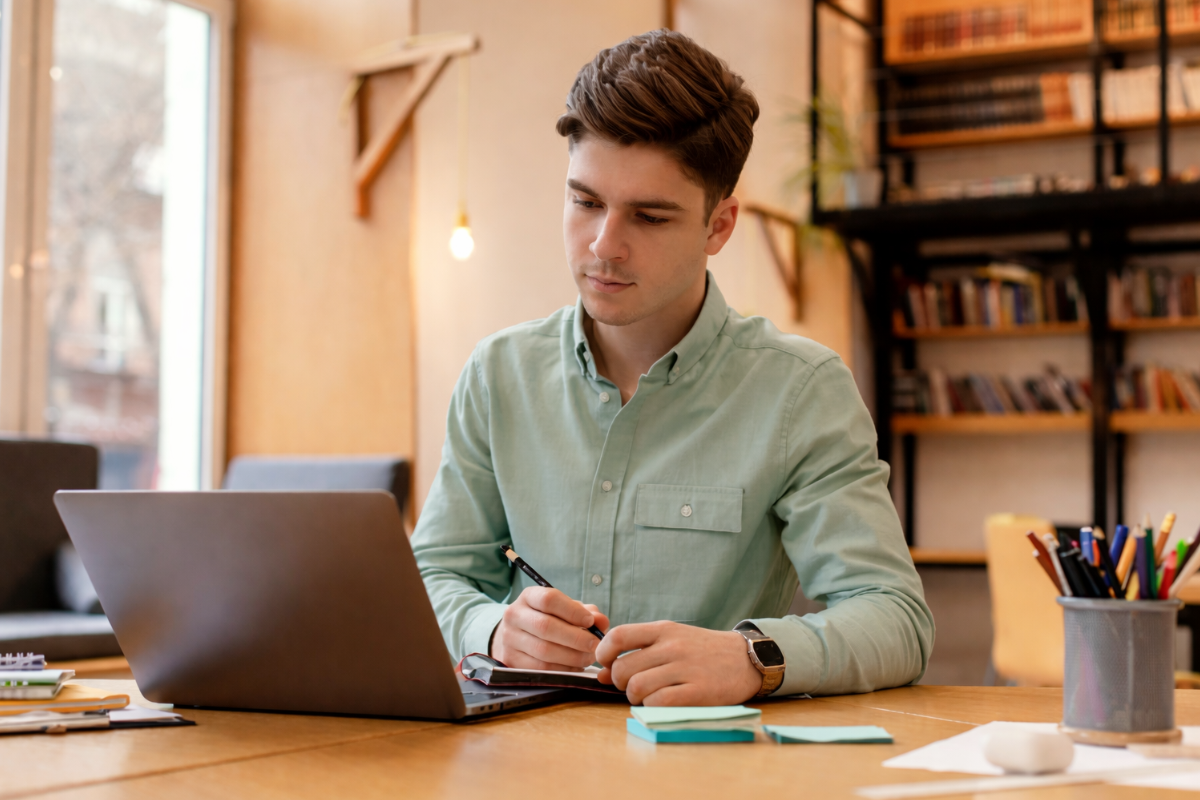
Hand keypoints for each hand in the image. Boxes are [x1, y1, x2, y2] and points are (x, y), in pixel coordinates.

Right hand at [491, 587, 609, 670]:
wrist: (518, 635)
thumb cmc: (548, 619)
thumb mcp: (565, 610)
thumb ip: (585, 612)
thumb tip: (601, 621)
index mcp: (529, 596)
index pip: (549, 599)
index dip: (572, 611)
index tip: (590, 621)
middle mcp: (514, 615)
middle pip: (546, 626)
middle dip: (575, 638)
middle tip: (594, 645)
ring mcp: (509, 639)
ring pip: (543, 650)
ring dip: (572, 656)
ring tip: (588, 657)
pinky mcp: (511, 660)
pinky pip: (540, 668)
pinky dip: (563, 669)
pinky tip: (575, 666)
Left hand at [594, 621, 761, 705]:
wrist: (747, 658)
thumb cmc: (702, 650)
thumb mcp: (672, 639)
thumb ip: (639, 651)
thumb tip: (601, 673)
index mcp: (663, 630)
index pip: (619, 636)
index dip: (604, 653)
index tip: (606, 664)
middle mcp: (672, 646)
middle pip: (623, 668)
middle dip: (619, 682)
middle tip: (631, 684)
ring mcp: (685, 668)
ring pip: (637, 687)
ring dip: (635, 697)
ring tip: (647, 695)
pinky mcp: (698, 691)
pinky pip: (659, 702)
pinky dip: (652, 706)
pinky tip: (661, 702)